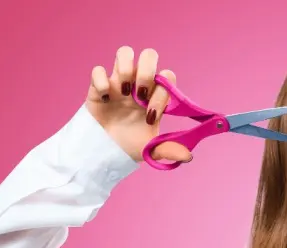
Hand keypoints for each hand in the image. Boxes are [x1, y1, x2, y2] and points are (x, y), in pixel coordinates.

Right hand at [84, 46, 191, 162]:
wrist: (104, 151)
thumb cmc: (130, 145)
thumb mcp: (151, 150)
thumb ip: (169, 150)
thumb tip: (188, 156)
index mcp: (154, 96)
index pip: (167, 77)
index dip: (162, 93)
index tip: (151, 115)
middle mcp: (138, 84)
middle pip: (149, 55)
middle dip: (146, 72)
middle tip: (139, 96)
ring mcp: (118, 82)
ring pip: (125, 52)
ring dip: (126, 69)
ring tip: (123, 93)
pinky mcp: (97, 87)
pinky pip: (98, 70)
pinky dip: (101, 81)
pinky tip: (105, 99)